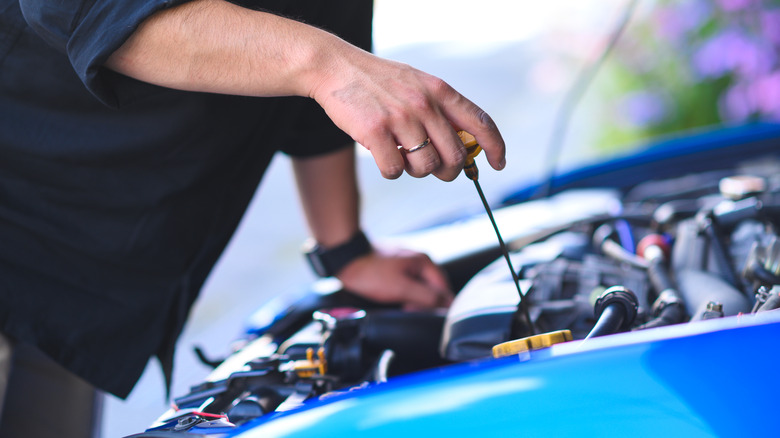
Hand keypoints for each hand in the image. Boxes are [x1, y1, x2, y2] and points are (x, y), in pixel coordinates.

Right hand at [309, 47, 505, 180]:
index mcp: (440, 91)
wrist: (336, 68)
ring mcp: (401, 118)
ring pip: (426, 167)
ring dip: (415, 171)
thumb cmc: (378, 82)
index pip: (480, 123)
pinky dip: (391, 171)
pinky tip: (382, 155)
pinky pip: (395, 171)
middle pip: (455, 156)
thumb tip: (463, 147)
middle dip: (449, 171)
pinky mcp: (376, 132)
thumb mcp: (418, 84)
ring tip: (402, 155)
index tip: (497, 164)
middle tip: (435, 168)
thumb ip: (441, 110)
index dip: (495, 147)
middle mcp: (425, 104)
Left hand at [336, 247, 452, 309]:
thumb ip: (426, 296)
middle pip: (433, 288)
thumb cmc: (370, 273)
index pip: (444, 289)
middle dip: (425, 304)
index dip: (437, 306)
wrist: (346, 260)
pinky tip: (397, 301)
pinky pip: (409, 284)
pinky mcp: (396, 268)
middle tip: (410, 312)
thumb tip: (447, 305)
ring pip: (420, 287)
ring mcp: (407, 263)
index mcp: (424, 262)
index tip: (425, 316)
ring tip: (402, 307)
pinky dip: (406, 294)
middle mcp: (419, 260)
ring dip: (414, 300)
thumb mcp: (401, 288)